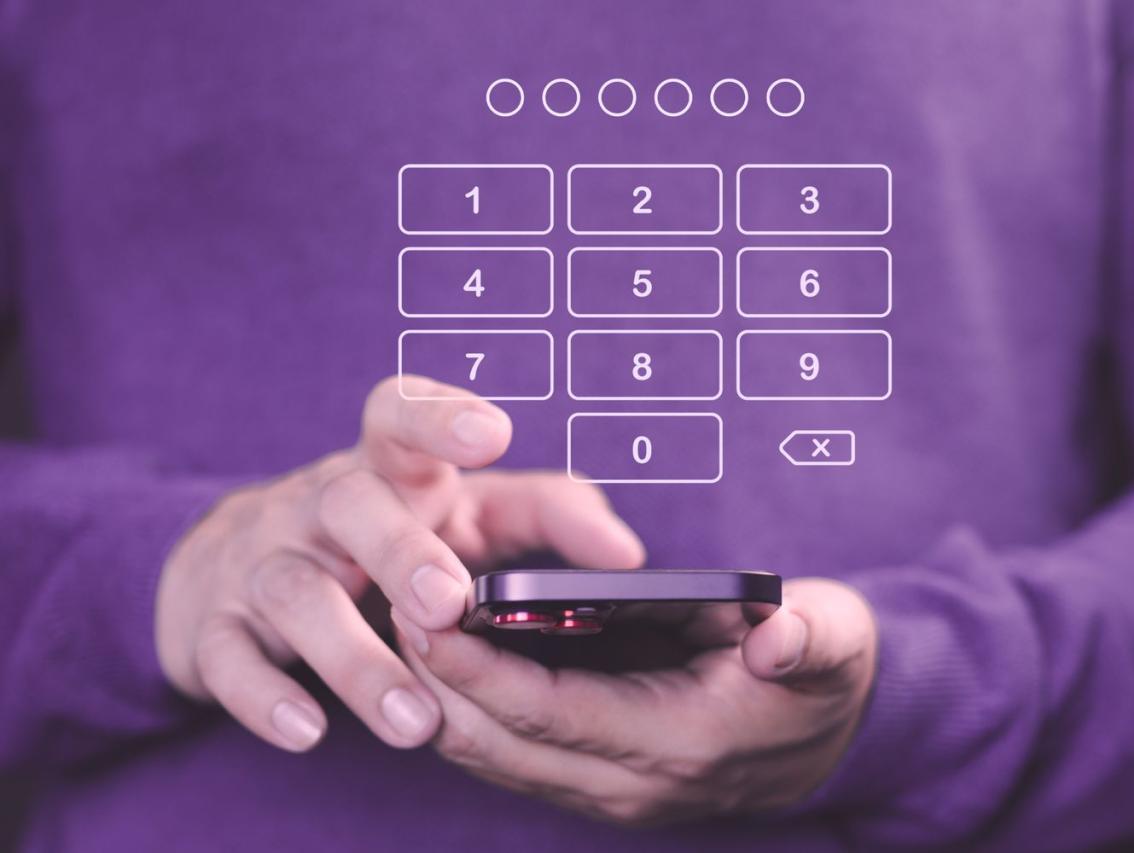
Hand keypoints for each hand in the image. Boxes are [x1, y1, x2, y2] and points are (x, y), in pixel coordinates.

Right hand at [155, 375, 643, 752]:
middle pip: (353, 504)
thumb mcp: (464, 514)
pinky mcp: (218, 627)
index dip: (442, 418)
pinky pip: (230, 657)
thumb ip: (546, 517)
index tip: (493, 433)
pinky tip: (309, 732)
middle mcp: (324, 505)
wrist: (237, 567)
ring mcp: (265, 562)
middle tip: (449, 605)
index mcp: (391, 469)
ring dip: (358, 659)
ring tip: (418, 721)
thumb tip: (627, 555)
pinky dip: (266, 696)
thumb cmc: (386, 537)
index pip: (402, 417)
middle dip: (402, 552)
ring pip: (298, 593)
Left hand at [403, 577, 875, 825]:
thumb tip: (776, 639)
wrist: (836, 744)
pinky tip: (447, 658)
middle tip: (393, 600)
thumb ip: (806, 636)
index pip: (546, 710)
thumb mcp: (833, 641)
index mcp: (680, 740)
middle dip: (436, 675)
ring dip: (442, 695)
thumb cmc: (824, 678)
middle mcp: (634, 782)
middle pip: (497, 740)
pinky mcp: (600, 783)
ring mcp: (613, 792)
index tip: (424, 611)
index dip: (477, 665)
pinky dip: (467, 711)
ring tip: (406, 621)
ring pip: (492, 757)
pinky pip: (510, 756)